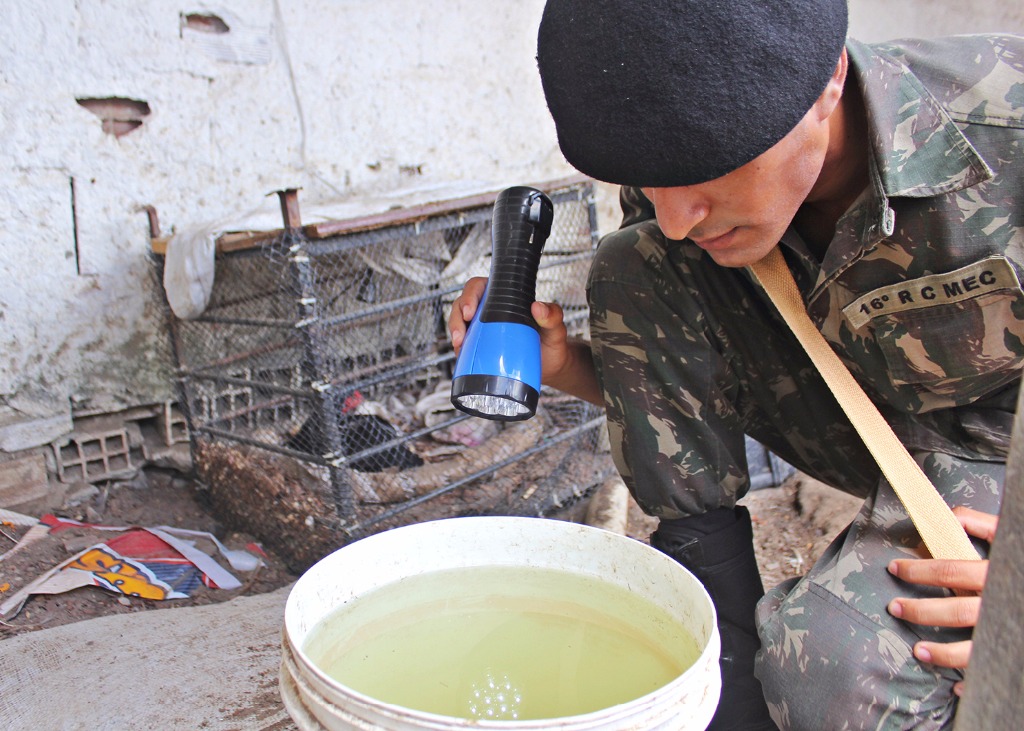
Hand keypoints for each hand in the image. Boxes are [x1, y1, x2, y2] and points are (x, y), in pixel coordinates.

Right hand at [448, 278, 601, 403]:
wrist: (551, 367)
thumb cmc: (553, 342)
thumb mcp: (557, 328)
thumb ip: (553, 315)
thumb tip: (538, 307)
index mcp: (505, 298)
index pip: (479, 287)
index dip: (469, 295)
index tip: (470, 312)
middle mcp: (490, 311)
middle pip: (462, 305)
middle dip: (456, 318)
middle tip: (460, 336)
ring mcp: (483, 329)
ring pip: (459, 324)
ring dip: (455, 334)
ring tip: (459, 346)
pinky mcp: (481, 347)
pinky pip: (464, 344)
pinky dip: (460, 350)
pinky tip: (462, 356)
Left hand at [887, 507, 997, 695]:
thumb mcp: (1012, 539)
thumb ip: (983, 525)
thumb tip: (949, 516)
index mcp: (1000, 574)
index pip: (951, 571)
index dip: (919, 570)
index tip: (896, 568)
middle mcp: (1003, 605)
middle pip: (955, 611)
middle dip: (919, 610)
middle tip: (894, 608)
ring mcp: (1010, 633)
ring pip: (972, 650)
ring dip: (941, 654)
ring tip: (917, 651)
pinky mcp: (1018, 654)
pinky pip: (994, 674)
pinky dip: (974, 684)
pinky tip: (955, 686)